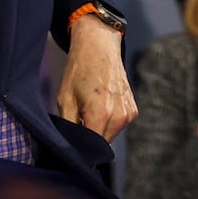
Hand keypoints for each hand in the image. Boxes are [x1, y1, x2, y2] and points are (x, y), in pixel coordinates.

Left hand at [56, 14, 135, 140]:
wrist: (99, 47)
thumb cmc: (79, 71)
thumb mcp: (64, 99)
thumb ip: (69, 127)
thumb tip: (71, 149)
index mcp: (100, 113)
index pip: (91, 148)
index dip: (80, 151)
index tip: (72, 147)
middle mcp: (118, 116)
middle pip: (101, 145)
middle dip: (89, 142)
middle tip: (77, 126)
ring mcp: (128, 114)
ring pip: (110, 137)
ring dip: (98, 132)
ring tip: (88, 113)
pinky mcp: (133, 111)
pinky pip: (117, 127)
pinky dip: (107, 124)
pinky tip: (99, 108)